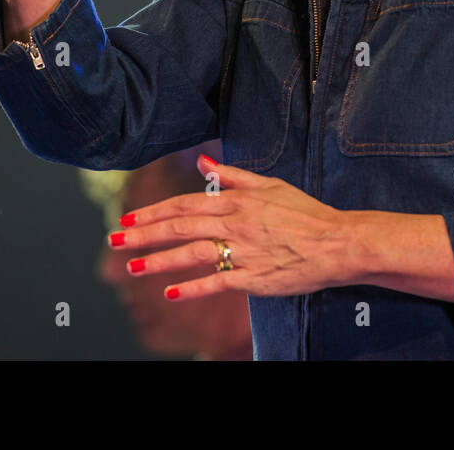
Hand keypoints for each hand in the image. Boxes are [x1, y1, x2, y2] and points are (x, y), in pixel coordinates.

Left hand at [107, 154, 358, 300]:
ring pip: (192, 253)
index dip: (155, 211)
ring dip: (160, 260)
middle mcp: (235, 224)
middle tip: (115, 238)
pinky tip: (169, 292)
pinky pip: (216, 282)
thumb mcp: (270, 185)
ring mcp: (243, 252)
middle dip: (145, 233)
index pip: (185, 204)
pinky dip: (192, 288)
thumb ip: (233, 175)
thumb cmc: (305, 213)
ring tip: (132, 266)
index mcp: (237, 201)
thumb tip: (202, 161)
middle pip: (181, 226)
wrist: (337, 242)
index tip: (129, 216)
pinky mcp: (253, 277)